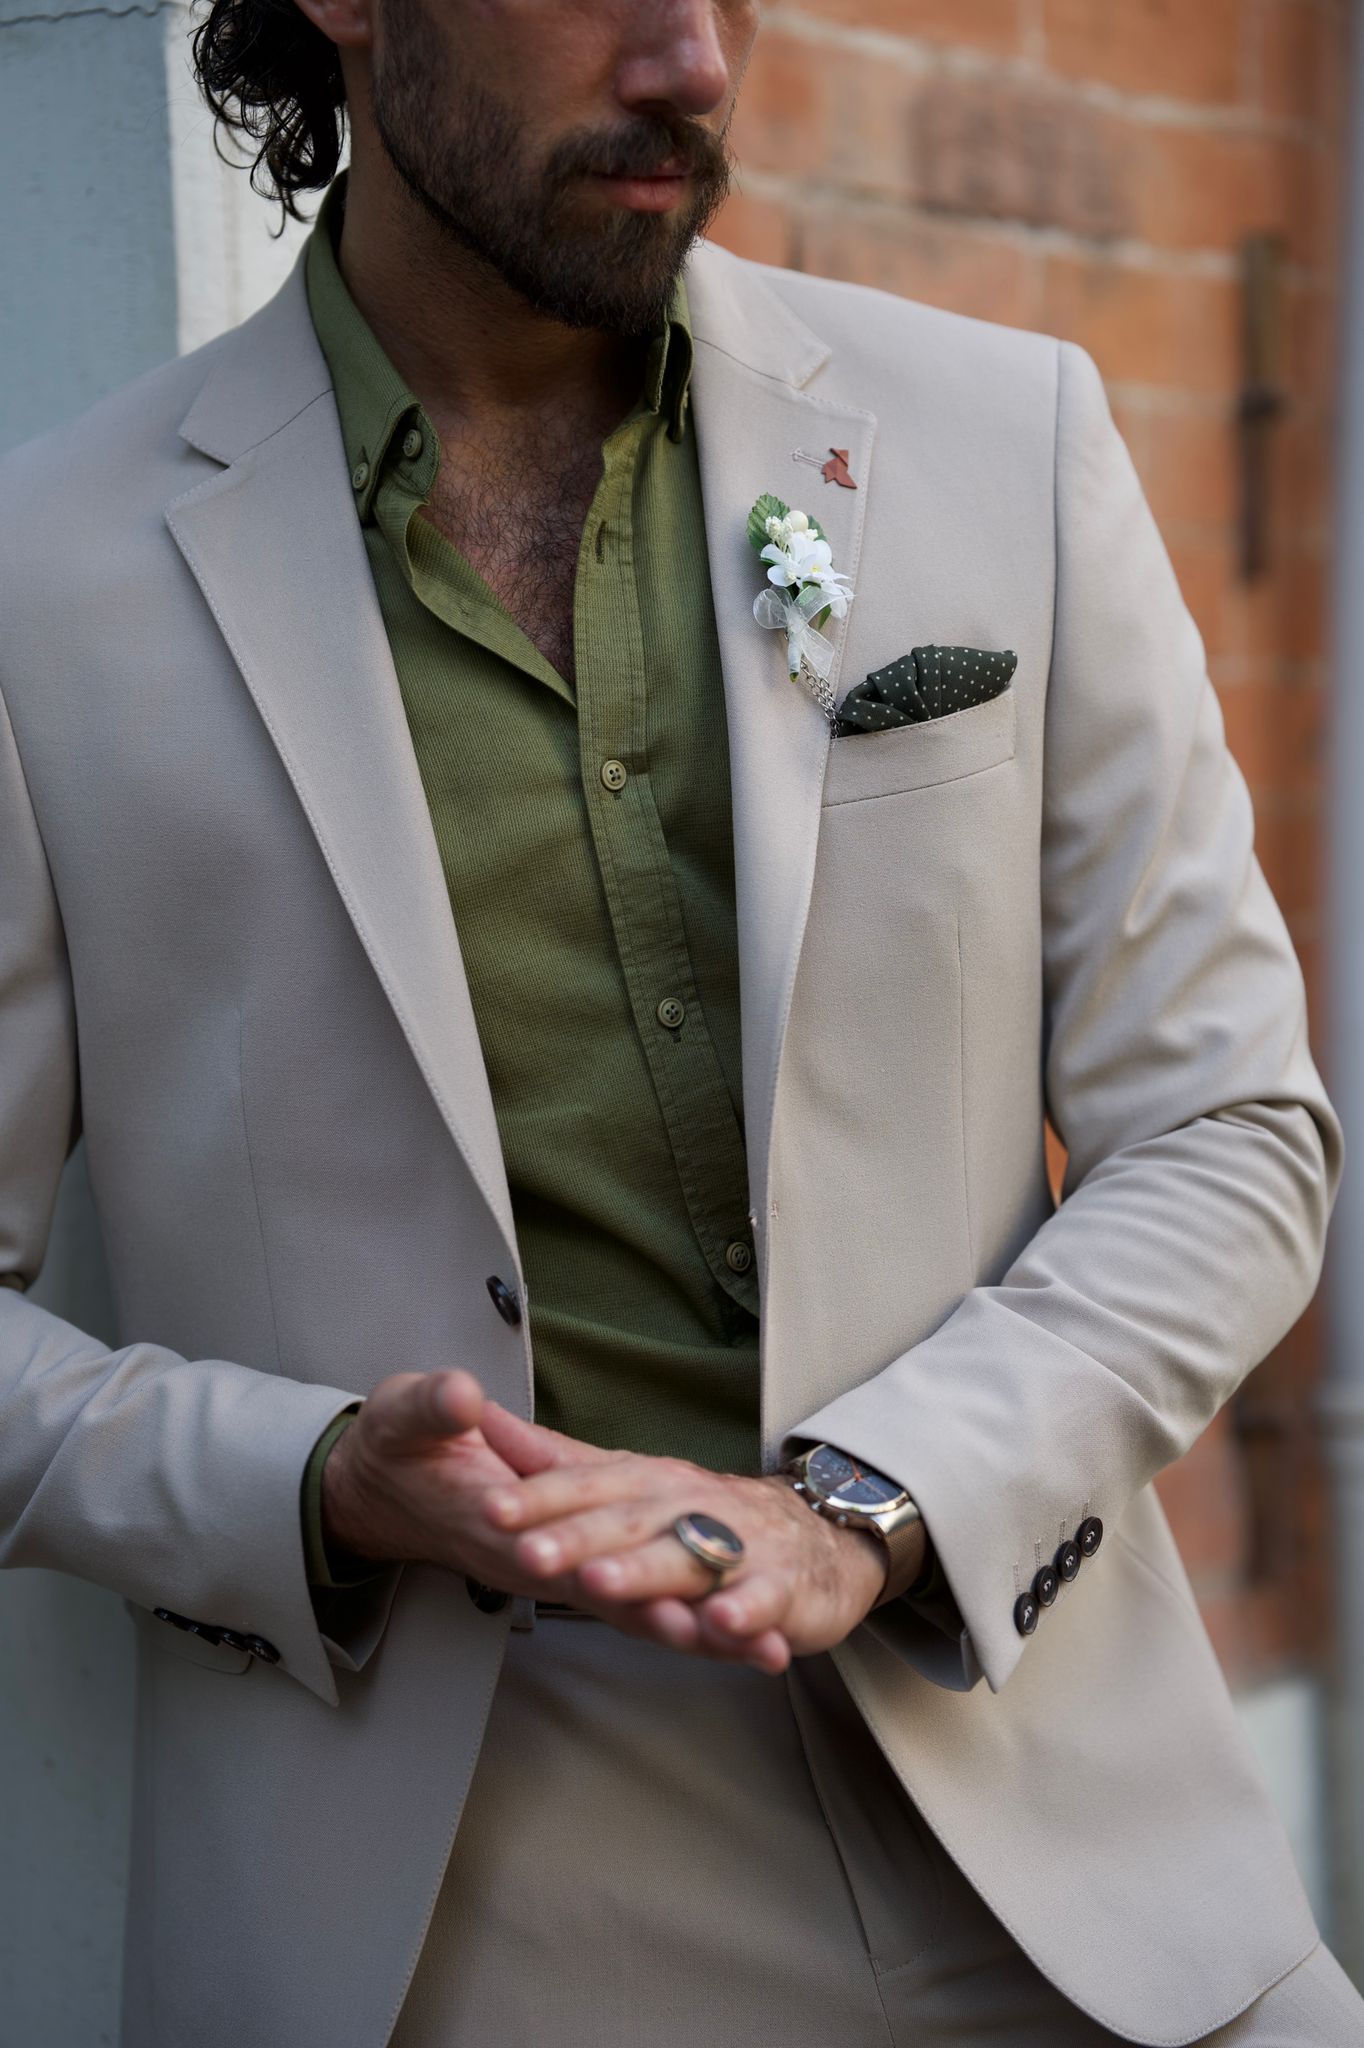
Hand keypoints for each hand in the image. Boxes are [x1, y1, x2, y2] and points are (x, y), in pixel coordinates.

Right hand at [319, 1375, 801, 1666]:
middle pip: (610, 1598)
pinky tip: (747, 1642)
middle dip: (675, 1619)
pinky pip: (637, 1604)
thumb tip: (462, 1398)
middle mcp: (530, 1559)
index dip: (607, 1570)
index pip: (554, 1552)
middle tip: (741, 1638)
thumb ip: (431, 1410)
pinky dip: (690, 1624)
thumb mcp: (401, 1415)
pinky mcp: (576, 1570)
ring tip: (762, 1651)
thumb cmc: (399, 1447)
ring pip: (633, 1611)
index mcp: (492, 1519)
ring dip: (697, 1633)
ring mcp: (556, 1571)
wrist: (385, 1487)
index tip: (659, 1592)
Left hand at [477, 1408, 907, 1674]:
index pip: (584, 1484)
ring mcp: (737, 1544)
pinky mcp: (780, 1587)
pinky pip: (762, 1600)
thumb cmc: (701, 1515)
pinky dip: (745, 1614)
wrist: (814, 1537)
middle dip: (576, 1537)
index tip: (489, 1508)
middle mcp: (687, 1504)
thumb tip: (480, 1417)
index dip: (537, 1496)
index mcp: (645, 1480)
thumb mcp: (625, 1484)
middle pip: (625, 1521)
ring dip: (644, 1571)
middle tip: (526, 1554)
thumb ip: (554, 1461)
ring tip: (601, 1584)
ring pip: (685, 1558)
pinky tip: (723, 1625)